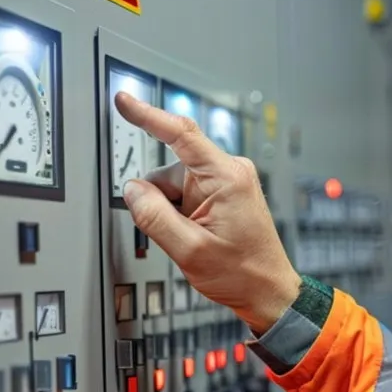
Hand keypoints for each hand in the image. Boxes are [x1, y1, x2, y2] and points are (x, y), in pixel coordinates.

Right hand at [116, 91, 300, 332]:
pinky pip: (185, 194)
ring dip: (172, 211)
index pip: (180, 134)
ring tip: (195, 238)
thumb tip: (132, 190)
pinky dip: (181, 214)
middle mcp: (229, 171)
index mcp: (226, 177)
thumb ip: (155, 217)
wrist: (267, 291)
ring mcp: (227, 181)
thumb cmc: (242, 272)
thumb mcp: (190, 250)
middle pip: (169, 170)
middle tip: (180, 234)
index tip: (124, 100)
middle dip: (161, 201)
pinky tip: (197, 234)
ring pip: (173, 185)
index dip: (147, 115)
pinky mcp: (224, 192)